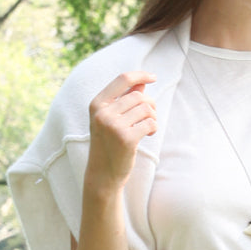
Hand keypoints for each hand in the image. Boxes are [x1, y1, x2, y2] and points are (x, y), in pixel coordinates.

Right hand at [86, 70, 156, 188]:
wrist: (102, 174)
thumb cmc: (108, 144)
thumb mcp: (111, 119)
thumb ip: (125, 99)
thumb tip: (142, 82)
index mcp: (97, 104)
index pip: (122, 79)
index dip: (140, 75)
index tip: (153, 77)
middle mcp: (103, 113)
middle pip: (138, 96)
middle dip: (150, 104)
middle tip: (150, 117)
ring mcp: (113, 126)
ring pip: (146, 109)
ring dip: (152, 117)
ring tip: (148, 127)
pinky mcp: (126, 139)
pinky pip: (150, 123)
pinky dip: (153, 127)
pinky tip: (148, 134)